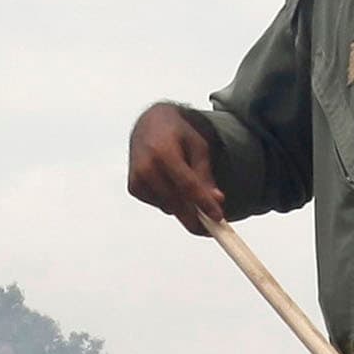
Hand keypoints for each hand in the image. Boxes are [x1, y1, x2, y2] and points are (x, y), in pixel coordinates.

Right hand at [126, 105, 226, 233]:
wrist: (149, 124)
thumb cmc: (177, 133)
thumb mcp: (199, 147)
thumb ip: (205, 174)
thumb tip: (216, 200)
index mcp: (163, 153)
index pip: (187, 185)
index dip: (204, 204)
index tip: (218, 218)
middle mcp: (146, 167)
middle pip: (176, 202)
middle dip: (197, 218)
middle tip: (215, 228)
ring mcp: (137, 179)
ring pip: (170, 207)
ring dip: (186, 208)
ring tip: (193, 192)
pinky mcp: (134, 188)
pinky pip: (161, 206)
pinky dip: (172, 203)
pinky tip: (174, 186)